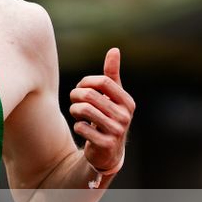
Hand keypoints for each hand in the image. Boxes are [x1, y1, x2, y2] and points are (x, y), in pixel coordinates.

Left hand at [69, 48, 132, 176]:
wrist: (108, 152)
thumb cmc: (109, 117)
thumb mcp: (113, 97)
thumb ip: (112, 74)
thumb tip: (114, 49)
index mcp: (127, 102)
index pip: (104, 81)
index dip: (87, 81)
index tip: (81, 87)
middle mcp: (125, 116)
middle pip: (91, 95)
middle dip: (76, 95)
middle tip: (73, 99)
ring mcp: (116, 132)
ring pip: (84, 110)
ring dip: (74, 109)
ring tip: (76, 112)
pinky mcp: (105, 145)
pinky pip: (82, 128)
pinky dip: (77, 126)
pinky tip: (82, 127)